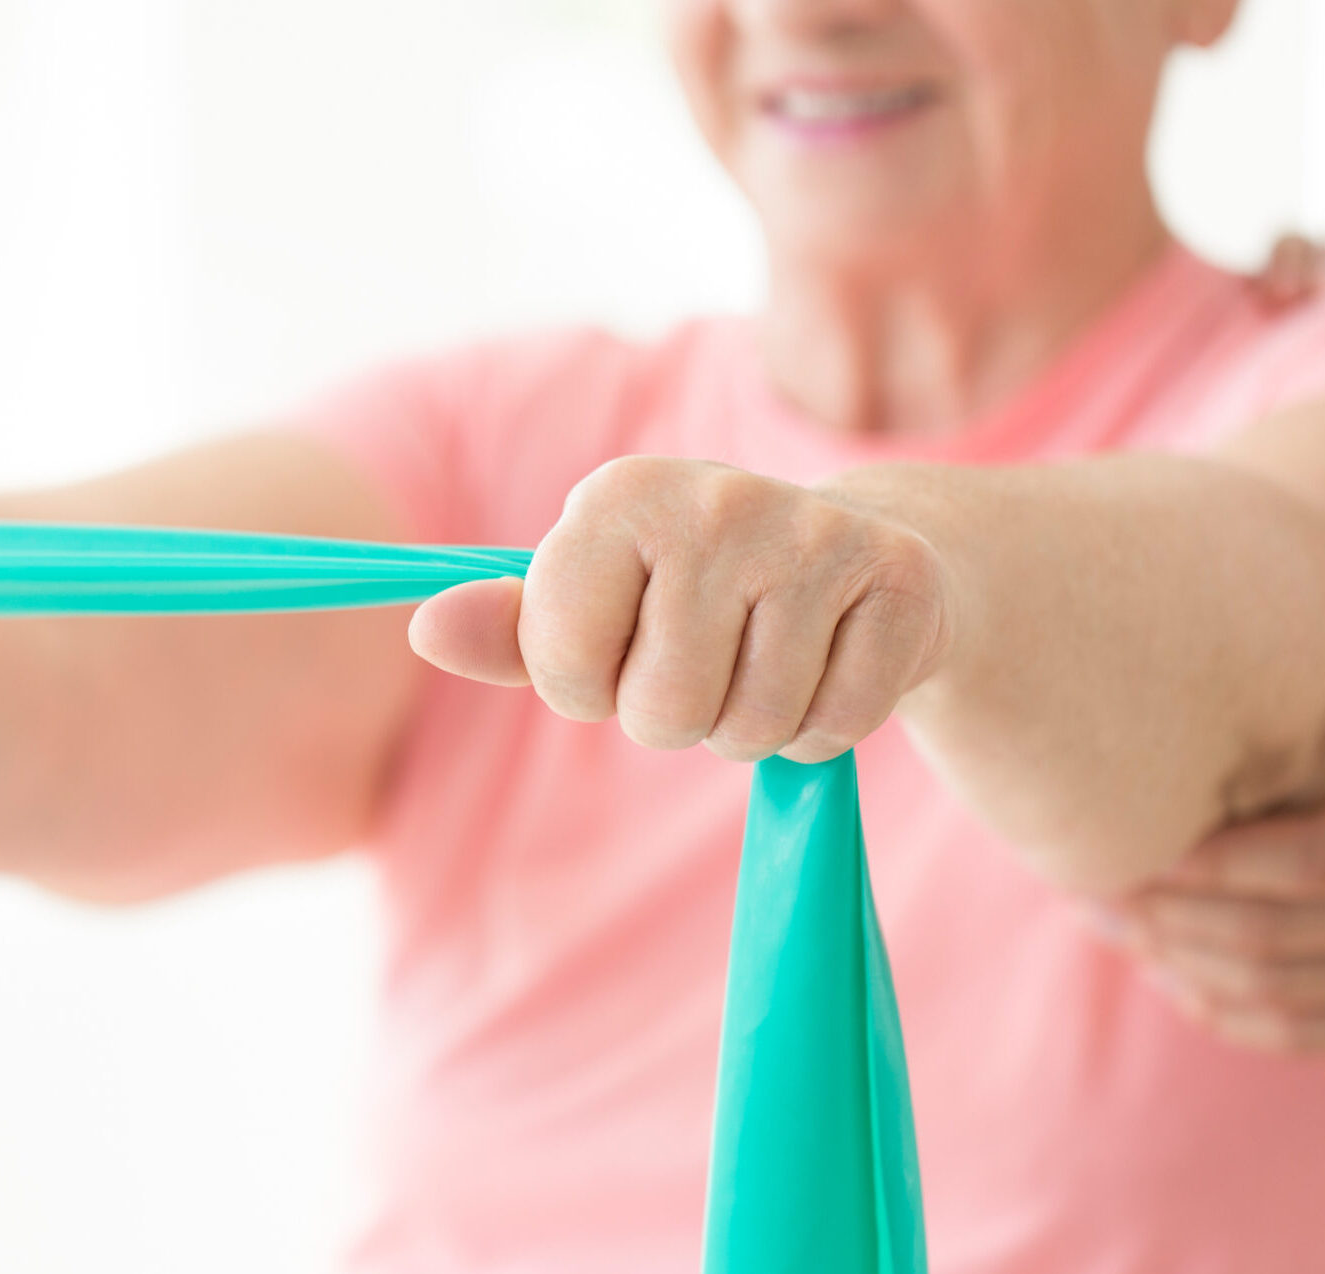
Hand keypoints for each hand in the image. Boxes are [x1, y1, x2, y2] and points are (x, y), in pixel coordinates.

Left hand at [408, 456, 950, 763]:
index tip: (623, 648)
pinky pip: (834, 726)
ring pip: (751, 728)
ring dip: (753, 724)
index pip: (563, 665)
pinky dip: (824, 724)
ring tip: (768, 659)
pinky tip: (827, 663)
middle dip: (677, 715)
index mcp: (618, 494)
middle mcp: (716, 498)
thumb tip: (425, 630)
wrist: (859, 550)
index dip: (590, 687)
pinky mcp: (899, 581)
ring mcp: (814, 536)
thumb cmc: (698, 590)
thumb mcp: (596, 600)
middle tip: (709, 660)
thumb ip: (510, 628)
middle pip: (662, 710)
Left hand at [1105, 558, 1324, 1051]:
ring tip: (1108, 923)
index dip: (1207, 862)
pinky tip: (1170, 975)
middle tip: (1087, 883)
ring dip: (1179, 965)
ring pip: (1273, 992)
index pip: (1302, 864)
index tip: (1131, 837)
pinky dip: (1227, 1013)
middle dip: (1166, 916)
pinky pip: (1303, 1033)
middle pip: (1268, 935)